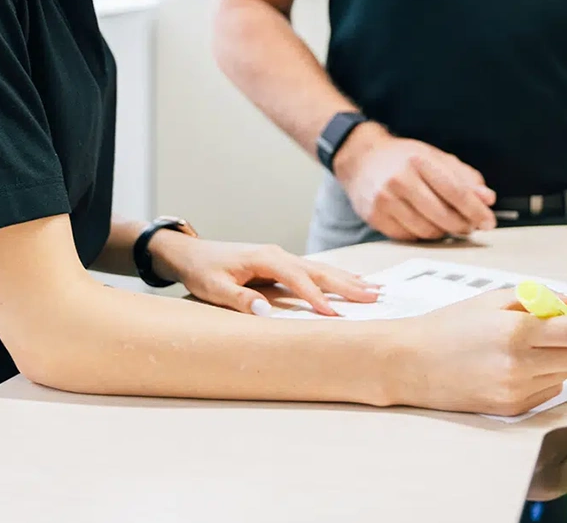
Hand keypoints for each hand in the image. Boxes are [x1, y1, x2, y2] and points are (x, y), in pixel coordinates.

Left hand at [150, 234, 379, 315]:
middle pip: (319, 271)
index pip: (298, 279)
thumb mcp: (214, 288)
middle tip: (375, 296)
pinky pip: (314, 271)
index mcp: (266, 258)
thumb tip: (266, 311)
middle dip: (348, 284)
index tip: (334, 313)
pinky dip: (336, 278)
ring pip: (322, 269)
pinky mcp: (282, 264)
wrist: (191, 253)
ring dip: (348, 280)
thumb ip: (240, 299)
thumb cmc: (202, 270)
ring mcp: (282, 258)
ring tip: (375, 290)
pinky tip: (353, 282)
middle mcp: (279, 255)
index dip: (316, 297)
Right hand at [334, 125, 496, 240]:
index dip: (475, 210)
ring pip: (427, 230)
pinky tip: (426, 225)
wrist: (362, 159)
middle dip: (463, 225)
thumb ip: (465, 177)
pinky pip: (409, 237)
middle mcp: (399, 180)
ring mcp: (384, 200)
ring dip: (444, 232)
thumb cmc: (403, 158)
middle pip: (442, 215)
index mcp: (418, 160)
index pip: (455, 191)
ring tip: (448, 225)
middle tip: (471, 226)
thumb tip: (487, 199)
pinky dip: (423, 235)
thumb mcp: (436, 158)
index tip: (488, 221)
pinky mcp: (375, 217)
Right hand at [388, 289, 566, 416]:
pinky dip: (544, 377)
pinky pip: (548, 391)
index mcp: (516, 331)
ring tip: (530, 347)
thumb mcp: (491, 300)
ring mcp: (516, 390)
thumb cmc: (447, 327)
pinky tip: (520, 365)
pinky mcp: (510, 408)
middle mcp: (520, 364)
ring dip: (558, 359)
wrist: (411, 363)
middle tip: (557, 330)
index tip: (566, 317)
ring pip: (565, 374)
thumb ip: (538, 298)